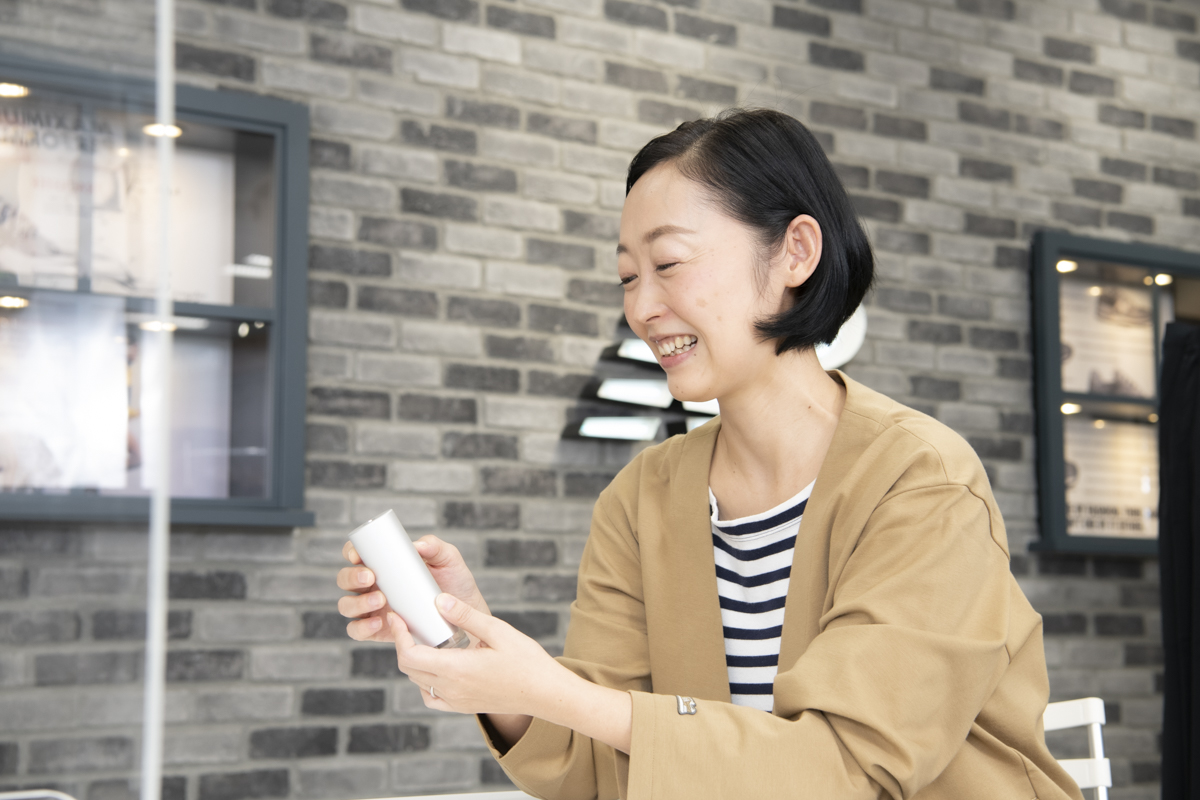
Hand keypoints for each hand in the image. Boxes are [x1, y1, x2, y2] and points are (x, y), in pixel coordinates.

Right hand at [337, 536, 488, 642]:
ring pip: (346, 605)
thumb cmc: (454, 583)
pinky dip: (361, 627)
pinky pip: (356, 631)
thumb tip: (417, 545)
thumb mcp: (448, 560)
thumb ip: (435, 546)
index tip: (359, 555)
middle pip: (345, 579)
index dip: (351, 551)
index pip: (357, 554)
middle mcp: (372, 585)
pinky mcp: (377, 630)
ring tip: (382, 600)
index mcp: (383, 564)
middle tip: (372, 577)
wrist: (464, 616)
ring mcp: (372, 609)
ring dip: (357, 602)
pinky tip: (378, 622)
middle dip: (352, 577)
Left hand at [396, 594, 564, 717]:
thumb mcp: (498, 631)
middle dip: (403, 644)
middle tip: (409, 623)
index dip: (398, 634)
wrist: (545, 693)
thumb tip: (439, 600)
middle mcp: (451, 689)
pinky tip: (437, 667)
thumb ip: (466, 616)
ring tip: (423, 640)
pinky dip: (424, 682)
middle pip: (409, 668)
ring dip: (414, 661)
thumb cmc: (527, 661)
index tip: (396, 617)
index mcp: (456, 669)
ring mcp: (456, 701)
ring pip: (418, 682)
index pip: (410, 655)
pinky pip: (431, 697)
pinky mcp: (463, 707)